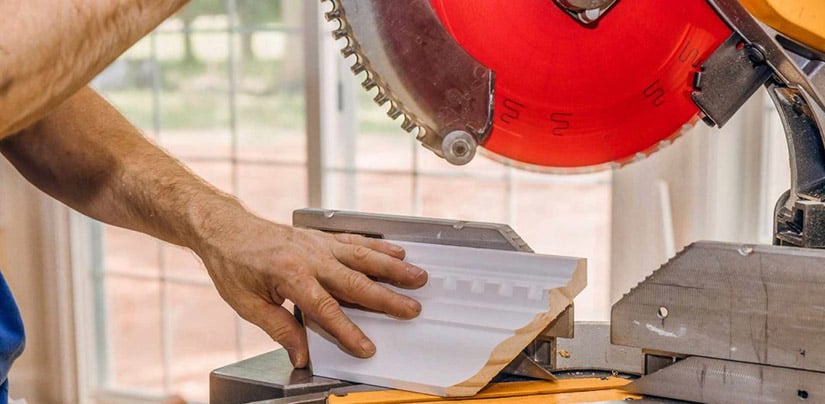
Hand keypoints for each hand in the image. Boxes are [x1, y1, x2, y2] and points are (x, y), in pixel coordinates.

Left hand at [194, 212, 427, 367]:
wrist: (225, 228)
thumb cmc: (233, 264)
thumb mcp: (248, 304)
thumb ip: (280, 328)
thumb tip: (301, 354)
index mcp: (290, 276)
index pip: (326, 309)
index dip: (348, 331)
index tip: (367, 347)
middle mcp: (310, 257)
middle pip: (355, 281)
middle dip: (387, 298)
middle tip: (412, 309)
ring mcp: (319, 244)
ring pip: (363, 256)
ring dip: (393, 267)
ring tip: (418, 276)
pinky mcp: (321, 236)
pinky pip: (356, 241)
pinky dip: (379, 246)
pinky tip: (397, 251)